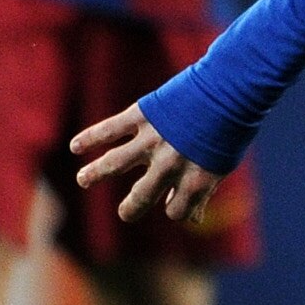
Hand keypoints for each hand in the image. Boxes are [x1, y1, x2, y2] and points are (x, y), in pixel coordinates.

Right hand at [70, 102, 224, 222]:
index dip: (173, 208)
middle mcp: (171, 164)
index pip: (175, 210)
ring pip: (115, 163)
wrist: (230, 86)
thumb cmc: (228, 128)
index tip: (170, 202)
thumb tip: (193, 219)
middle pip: (142, 196)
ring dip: (95, 173)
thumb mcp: (222, 164)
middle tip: (125, 212)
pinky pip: (110, 129)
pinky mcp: (142, 115)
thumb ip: (203, 191)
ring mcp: (153, 139)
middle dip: (131, 208)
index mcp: (195, 179)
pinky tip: (75, 146)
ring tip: (83, 180)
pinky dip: (90, 137)